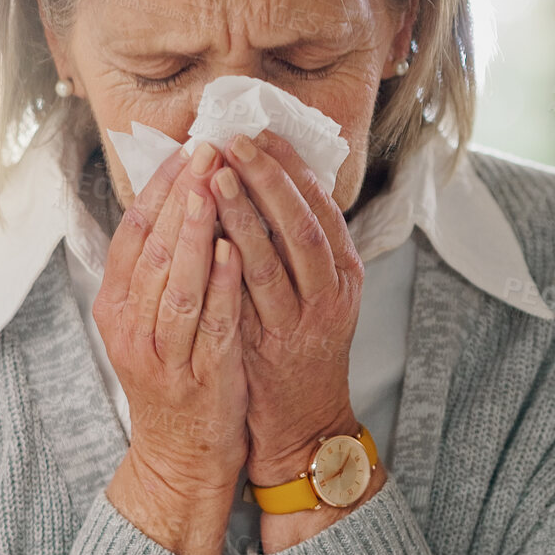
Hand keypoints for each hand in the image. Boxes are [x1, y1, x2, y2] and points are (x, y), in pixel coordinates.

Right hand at [95, 141, 249, 554]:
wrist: (179, 458)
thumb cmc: (172, 377)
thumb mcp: (148, 321)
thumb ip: (157, 268)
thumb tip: (175, 199)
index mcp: (115, 306)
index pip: (133, 233)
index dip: (159, 188)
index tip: (188, 148)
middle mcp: (131, 325)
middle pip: (153, 248)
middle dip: (181, 194)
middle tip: (207, 148)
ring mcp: (163, 352)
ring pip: (176, 280)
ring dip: (196, 229)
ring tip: (215, 184)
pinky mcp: (197, 375)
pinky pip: (208, 322)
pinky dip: (219, 283)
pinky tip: (234, 249)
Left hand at [206, 129, 362, 488]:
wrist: (302, 422)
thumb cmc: (296, 345)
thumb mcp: (311, 290)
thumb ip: (292, 243)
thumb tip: (260, 178)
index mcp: (344, 270)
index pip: (321, 204)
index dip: (291, 165)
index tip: (260, 132)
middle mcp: (331, 292)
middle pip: (304, 223)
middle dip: (269, 178)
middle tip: (235, 142)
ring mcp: (304, 321)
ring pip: (278, 258)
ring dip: (247, 213)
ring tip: (218, 176)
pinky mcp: (274, 348)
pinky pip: (251, 300)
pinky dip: (232, 264)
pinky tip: (210, 237)